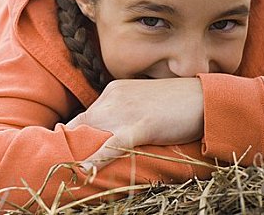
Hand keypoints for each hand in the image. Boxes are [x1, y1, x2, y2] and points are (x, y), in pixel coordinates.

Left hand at [66, 78, 203, 170]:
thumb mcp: (141, 104)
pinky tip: (84, 169)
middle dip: (69, 145)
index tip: (62, 150)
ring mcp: (126, 110)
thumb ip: (123, 114)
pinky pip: (113, 143)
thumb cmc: (175, 104)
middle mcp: (113, 97)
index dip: (72, 135)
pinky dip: (97, 157)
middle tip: (57, 166)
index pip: (84, 115)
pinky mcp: (142, 125)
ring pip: (93, 133)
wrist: (206, 97)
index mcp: (113, 91)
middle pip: (82, 124)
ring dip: (78, 152)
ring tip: (63, 172)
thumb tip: (109, 133)